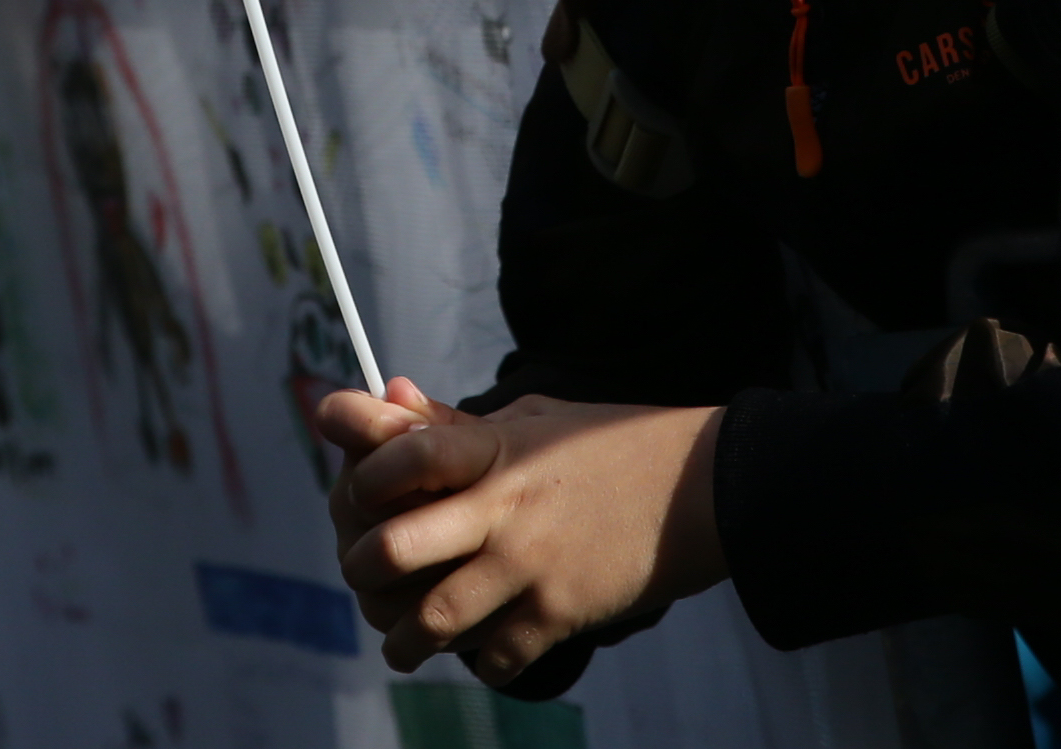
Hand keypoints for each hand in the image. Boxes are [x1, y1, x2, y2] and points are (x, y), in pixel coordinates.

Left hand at [316, 384, 725, 684]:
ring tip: (401, 644)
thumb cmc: (613, 446)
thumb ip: (457, 423)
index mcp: (494, 447)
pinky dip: (480, 664)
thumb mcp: (535, 418)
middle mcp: (503, 508)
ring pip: (431, 621)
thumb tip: (389, 397)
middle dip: (361, 569)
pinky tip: (481, 652)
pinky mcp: (560, 613)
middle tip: (363, 577)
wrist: (704, 488)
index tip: (357, 493)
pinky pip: (495, 658)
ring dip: (403, 641)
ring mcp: (530, 565)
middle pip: (391, 549)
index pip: (400, 455)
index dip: (362, 475)